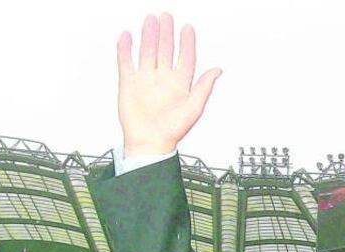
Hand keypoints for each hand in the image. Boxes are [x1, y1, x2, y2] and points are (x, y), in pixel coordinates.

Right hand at [117, 13, 221, 156]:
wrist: (149, 142)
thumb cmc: (172, 130)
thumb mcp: (194, 107)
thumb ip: (204, 86)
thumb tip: (218, 69)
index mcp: (180, 84)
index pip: (185, 58)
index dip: (187, 43)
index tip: (188, 28)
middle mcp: (163, 79)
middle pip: (166, 50)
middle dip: (167, 33)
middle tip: (166, 16)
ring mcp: (146, 79)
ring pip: (148, 51)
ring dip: (149, 36)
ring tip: (151, 20)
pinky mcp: (129, 83)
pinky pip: (126, 62)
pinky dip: (125, 48)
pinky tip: (127, 36)